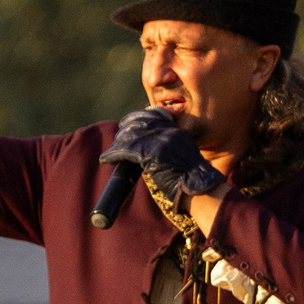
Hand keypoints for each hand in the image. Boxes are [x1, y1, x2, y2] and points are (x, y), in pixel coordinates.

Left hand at [99, 107, 228, 205]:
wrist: (197, 187)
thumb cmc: (190, 178)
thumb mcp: (182, 154)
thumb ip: (168, 146)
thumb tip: (148, 149)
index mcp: (175, 130)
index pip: (152, 116)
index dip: (136, 120)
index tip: (127, 125)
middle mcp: (168, 132)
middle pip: (139, 123)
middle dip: (124, 130)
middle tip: (116, 139)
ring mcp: (160, 141)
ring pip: (131, 136)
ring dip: (117, 144)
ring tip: (109, 153)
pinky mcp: (152, 153)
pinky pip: (127, 150)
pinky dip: (114, 154)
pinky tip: (106, 159)